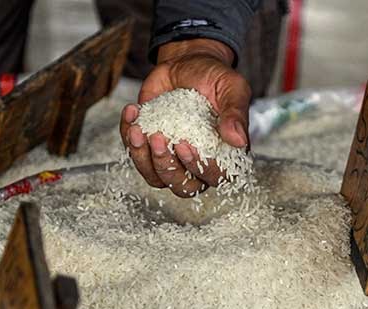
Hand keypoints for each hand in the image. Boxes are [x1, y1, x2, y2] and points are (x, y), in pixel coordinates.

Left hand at [120, 38, 251, 197]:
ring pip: (155, 178)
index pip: (215, 177)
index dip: (199, 167)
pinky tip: (132, 111)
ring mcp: (171, 158)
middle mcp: (196, 164)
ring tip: (138, 129)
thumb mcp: (232, 88)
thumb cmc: (215, 78)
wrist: (188, 63)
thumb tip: (239, 141)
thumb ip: (236, 113)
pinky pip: (134, 154)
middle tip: (158, 139)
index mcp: (223, 156)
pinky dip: (128, 136)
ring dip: (142, 158)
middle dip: (167, 167)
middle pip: (182, 187)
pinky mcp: (149, 147)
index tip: (184, 144)